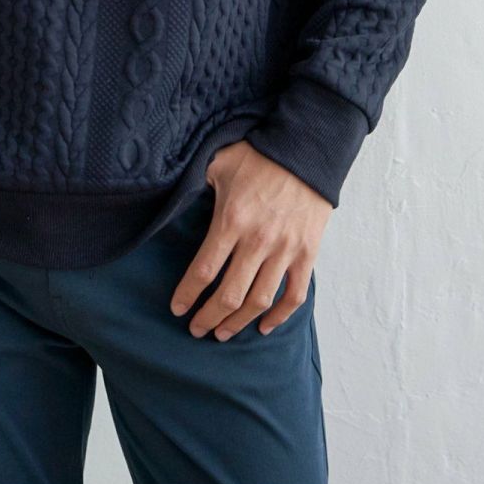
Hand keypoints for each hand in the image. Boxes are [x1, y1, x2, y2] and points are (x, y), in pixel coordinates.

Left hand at [168, 140, 331, 339]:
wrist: (306, 149)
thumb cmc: (259, 155)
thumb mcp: (219, 163)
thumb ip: (199, 183)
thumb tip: (177, 195)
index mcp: (231, 220)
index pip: (203, 271)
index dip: (187, 295)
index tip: (177, 309)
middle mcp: (257, 241)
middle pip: (228, 295)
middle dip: (208, 318)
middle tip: (197, 330)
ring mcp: (285, 250)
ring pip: (259, 302)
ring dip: (238, 323)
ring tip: (223, 333)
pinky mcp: (306, 253)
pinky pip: (294, 295)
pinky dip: (280, 317)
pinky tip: (264, 326)